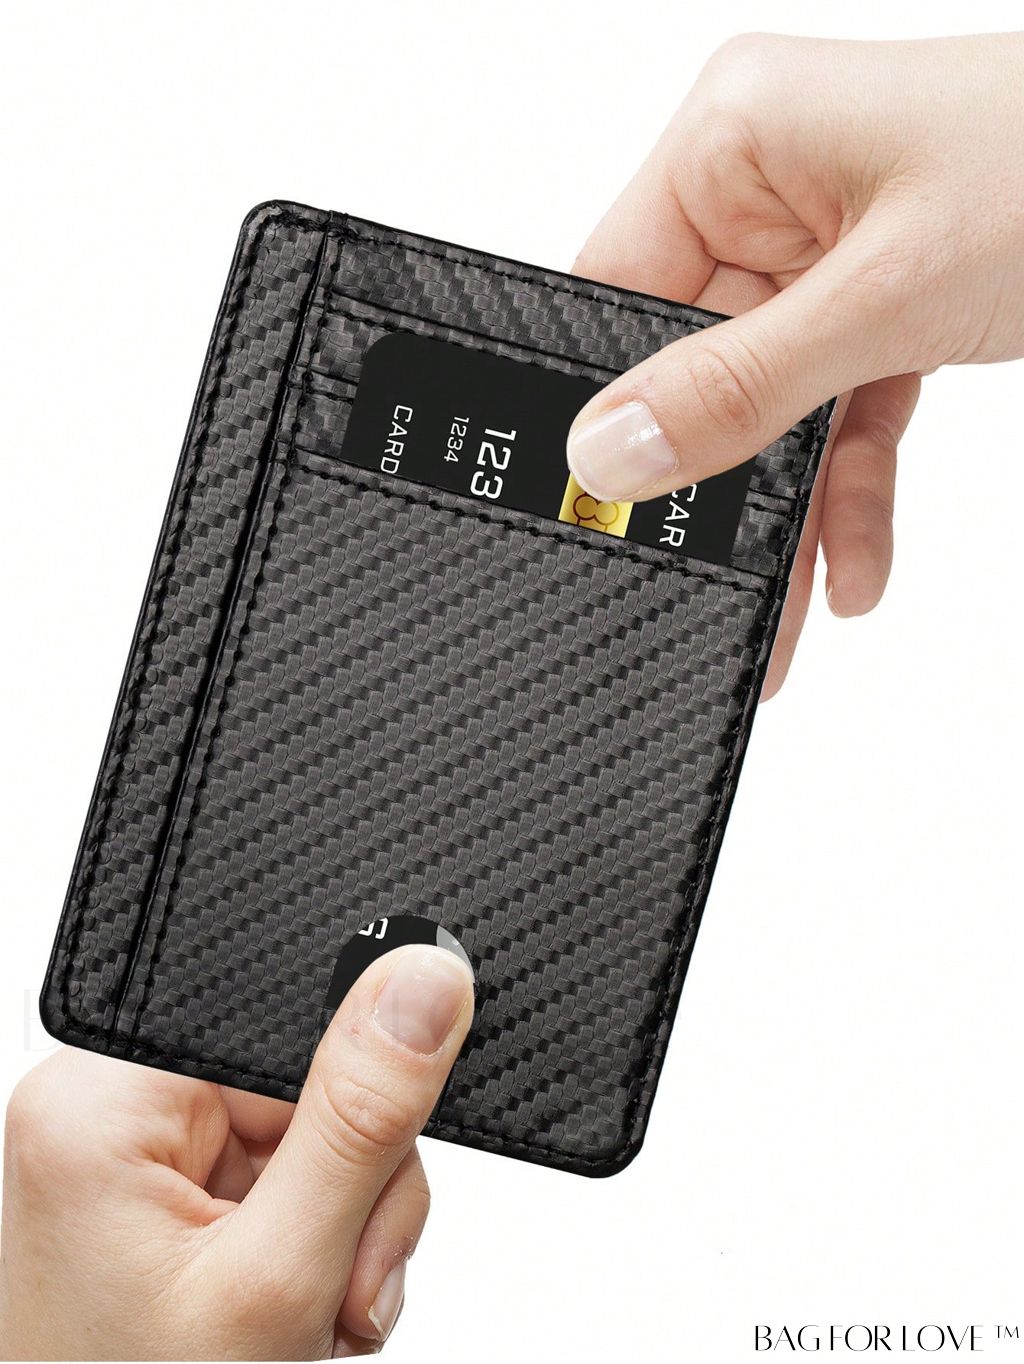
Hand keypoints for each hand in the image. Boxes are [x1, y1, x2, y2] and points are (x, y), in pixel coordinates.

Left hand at [0, 946, 472, 1358]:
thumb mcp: (279, 1276)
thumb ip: (360, 1120)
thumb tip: (424, 981)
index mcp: (103, 1098)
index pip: (289, 1026)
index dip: (355, 1096)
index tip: (370, 1184)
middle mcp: (108, 1111)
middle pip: (308, 1084)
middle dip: (354, 1192)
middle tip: (339, 1285)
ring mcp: (135, 1158)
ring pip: (312, 1135)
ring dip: (345, 1229)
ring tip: (317, 1314)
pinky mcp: (163, 1195)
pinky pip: (284, 1174)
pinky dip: (315, 1243)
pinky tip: (296, 1304)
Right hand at [567, 33, 1023, 695]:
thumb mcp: (890, 293)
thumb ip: (741, 384)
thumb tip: (611, 453)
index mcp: (735, 141)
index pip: (620, 291)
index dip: (610, 405)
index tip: (610, 504)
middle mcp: (771, 191)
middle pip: (699, 367)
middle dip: (723, 486)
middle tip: (705, 585)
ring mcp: (828, 247)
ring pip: (774, 406)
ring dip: (793, 507)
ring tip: (790, 611)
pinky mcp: (885, 297)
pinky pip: (841, 408)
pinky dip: (853, 483)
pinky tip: (854, 565)